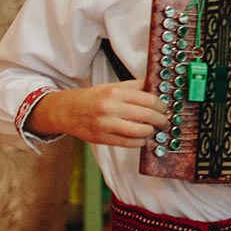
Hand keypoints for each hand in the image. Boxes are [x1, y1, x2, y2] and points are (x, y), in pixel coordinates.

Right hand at [25, 81, 166, 147]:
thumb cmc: (92, 98)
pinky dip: (140, 142)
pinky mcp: (102, 138)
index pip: (150, 99)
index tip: (165, 108)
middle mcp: (111, 108)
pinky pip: (129, 143)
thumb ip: (134, 87)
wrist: (65, 111)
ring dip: (152, 132)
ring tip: (154, 130)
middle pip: (148, 116)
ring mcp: (106, 124)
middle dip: (161, 120)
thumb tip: (158, 88)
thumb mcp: (112, 87)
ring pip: (141, 131)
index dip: (162, 105)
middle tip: (164, 121)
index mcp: (115, 93)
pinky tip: (142, 138)